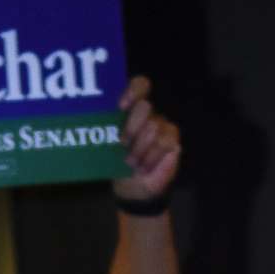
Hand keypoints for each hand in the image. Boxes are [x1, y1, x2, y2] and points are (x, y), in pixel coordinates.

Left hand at [113, 75, 180, 204]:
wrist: (130, 187)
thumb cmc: (114, 164)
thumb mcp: (105, 151)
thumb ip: (106, 135)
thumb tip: (102, 126)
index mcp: (128, 109)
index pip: (139, 86)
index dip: (133, 91)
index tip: (121, 106)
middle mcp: (146, 114)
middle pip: (144, 107)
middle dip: (131, 127)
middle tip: (123, 145)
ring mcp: (161, 125)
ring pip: (154, 126)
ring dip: (141, 149)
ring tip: (132, 163)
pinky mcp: (172, 140)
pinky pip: (166, 141)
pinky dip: (152, 157)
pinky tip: (145, 167)